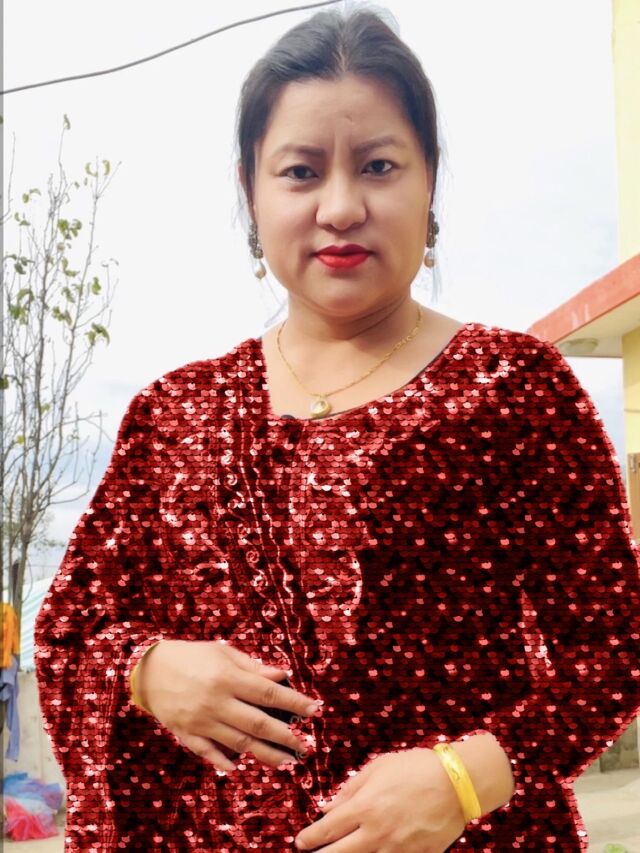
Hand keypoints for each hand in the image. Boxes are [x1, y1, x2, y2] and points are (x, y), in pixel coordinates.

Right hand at [136, 639, 320, 771]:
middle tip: (305, 747)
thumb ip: (253, 667)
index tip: (315, 710)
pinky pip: (209, 752)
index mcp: (227, 677)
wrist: (149, 669)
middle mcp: (216, 701)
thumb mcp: (223, 654)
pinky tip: (240, 766)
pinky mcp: (186, 734)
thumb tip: (282, 677)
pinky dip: (224, 761)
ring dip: (265, 754)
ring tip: (287, 761)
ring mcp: (200, 721)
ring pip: (239, 742)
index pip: (269, 693)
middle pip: (258, 723)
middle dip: (285, 736)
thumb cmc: (192, 656)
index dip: (294, 702)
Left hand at [294, 748, 465, 851]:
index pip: (327, 829)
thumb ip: (351, 789)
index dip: (309, 838)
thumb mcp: (379, 768)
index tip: (300, 841)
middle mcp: (377, 833)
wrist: (457, 783)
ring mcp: (397, 850)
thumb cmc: (416, 768)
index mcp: (365, 807)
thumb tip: (328, 807)